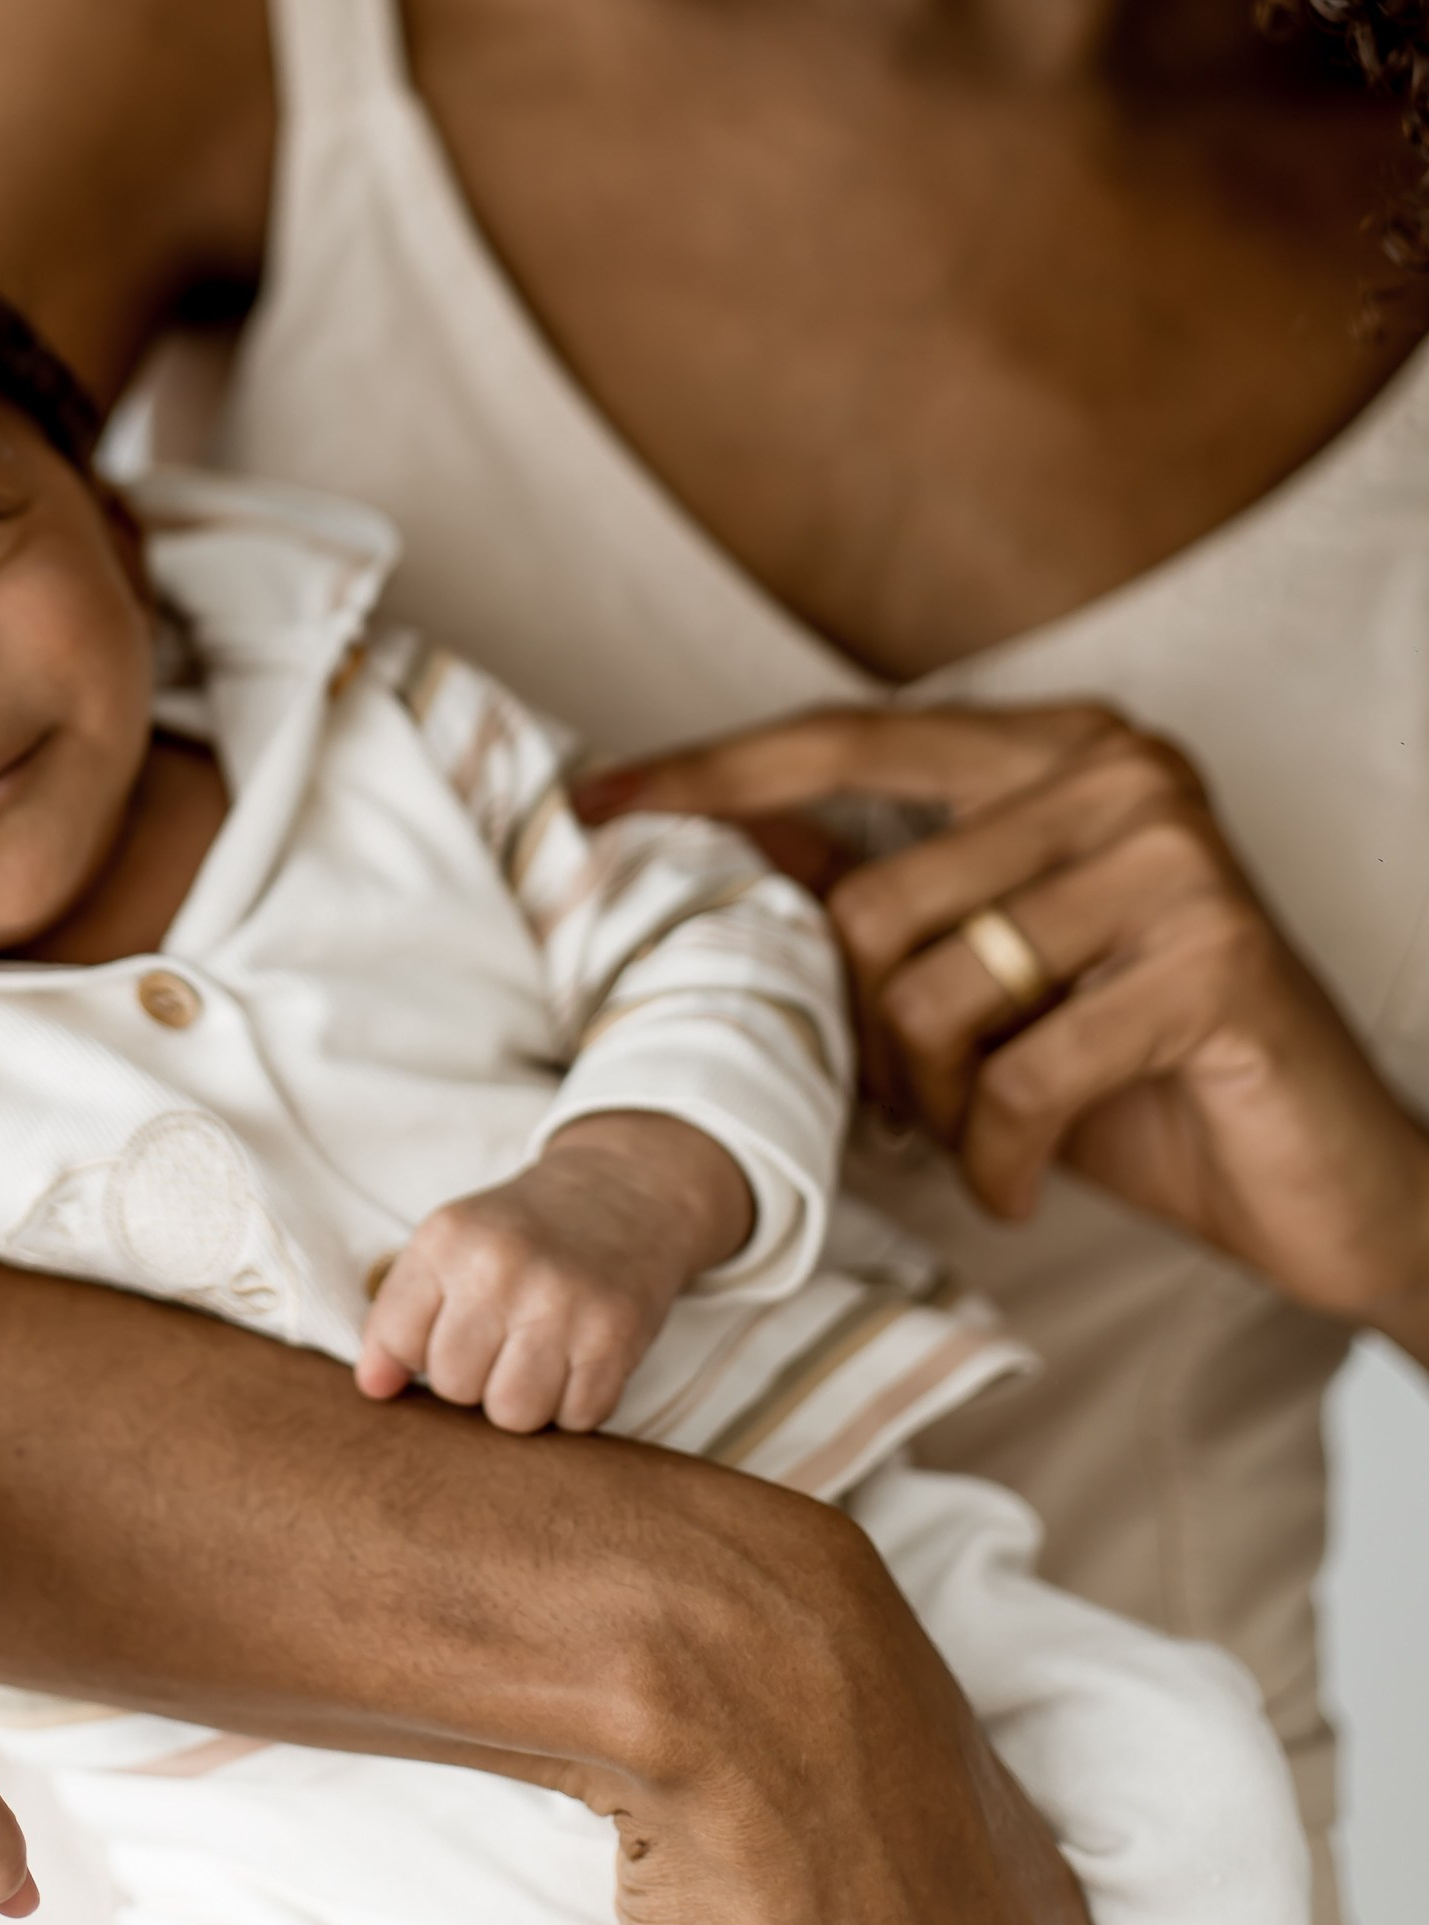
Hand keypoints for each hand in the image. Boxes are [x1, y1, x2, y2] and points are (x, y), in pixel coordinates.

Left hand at [354, 1111, 753, 1432]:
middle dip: (474, 1378)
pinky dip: (574, 1404)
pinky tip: (578, 1360)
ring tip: (536, 1357)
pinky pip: (575, 1419)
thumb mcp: (452, 1244)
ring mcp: (561, 1303)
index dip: (417, 1354)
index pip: (398, 1342)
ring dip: (523, 1400)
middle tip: (501, 1340)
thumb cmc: (525, 1231)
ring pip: (512, 1413)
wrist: (625, 1191)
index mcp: (448, 1239)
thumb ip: (401, 1313)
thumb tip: (373, 1390)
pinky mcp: (614, 1336)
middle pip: (455, 1386)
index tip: (445, 1333)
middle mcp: (500, 1268)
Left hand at [578, 702, 1428, 1351]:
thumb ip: (875, 887)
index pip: (849, 741)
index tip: (590, 805)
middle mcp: (1124, 771)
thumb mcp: (991, 975)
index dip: (712, 776)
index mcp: (1061, 747)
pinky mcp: (1213, 959)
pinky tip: (1024, 1180)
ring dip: (929, 1102)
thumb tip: (709, 825)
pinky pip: (1017, 1075)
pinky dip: (997, 1157)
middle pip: (875, 902)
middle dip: (866, 1036)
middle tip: (908, 1105)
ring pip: (931, 990)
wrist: (1334, 1183)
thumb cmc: (1144, 1073)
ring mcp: (1176, 857)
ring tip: (973, 1134)